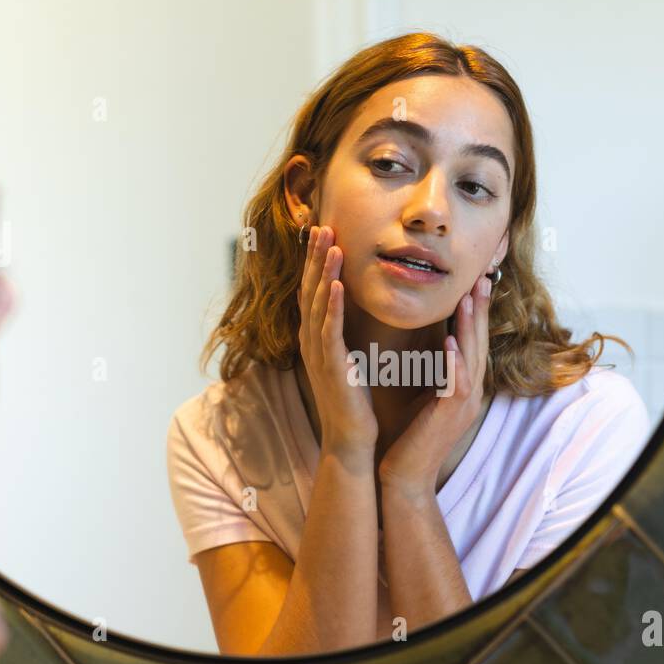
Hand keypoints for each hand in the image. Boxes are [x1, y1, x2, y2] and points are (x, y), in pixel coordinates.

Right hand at [297, 224, 377, 455]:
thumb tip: (352, 308)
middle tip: (321, 225)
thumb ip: (345, 333)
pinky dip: (333, 305)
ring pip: (318, 304)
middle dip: (315, 256)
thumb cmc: (354, 400)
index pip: (312, 290)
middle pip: (309, 289)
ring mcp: (318, 353)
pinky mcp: (331, 366)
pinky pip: (330, 330)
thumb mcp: (348, 358)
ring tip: (331, 244)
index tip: (323, 231)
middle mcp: (311, 341)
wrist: (351, 438)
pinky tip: (338, 284)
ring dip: (324, 272)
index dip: (315, 260)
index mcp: (315, 337)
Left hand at [378, 275, 491, 492]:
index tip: (473, 284)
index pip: (472, 342)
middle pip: (478, 344)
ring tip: (468, 300)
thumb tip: (435, 345)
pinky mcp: (449, 417)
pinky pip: (456, 386)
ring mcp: (463, 406)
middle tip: (480, 280)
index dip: (475, 314)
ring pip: (472, 359)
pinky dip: (455, 364)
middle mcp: (470, 394)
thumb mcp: (425, 396)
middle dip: (479, 311)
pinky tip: (451, 344)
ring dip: (470, 329)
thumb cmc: (411, 436)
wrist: (406, 476)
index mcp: (463, 387)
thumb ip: (434, 371)